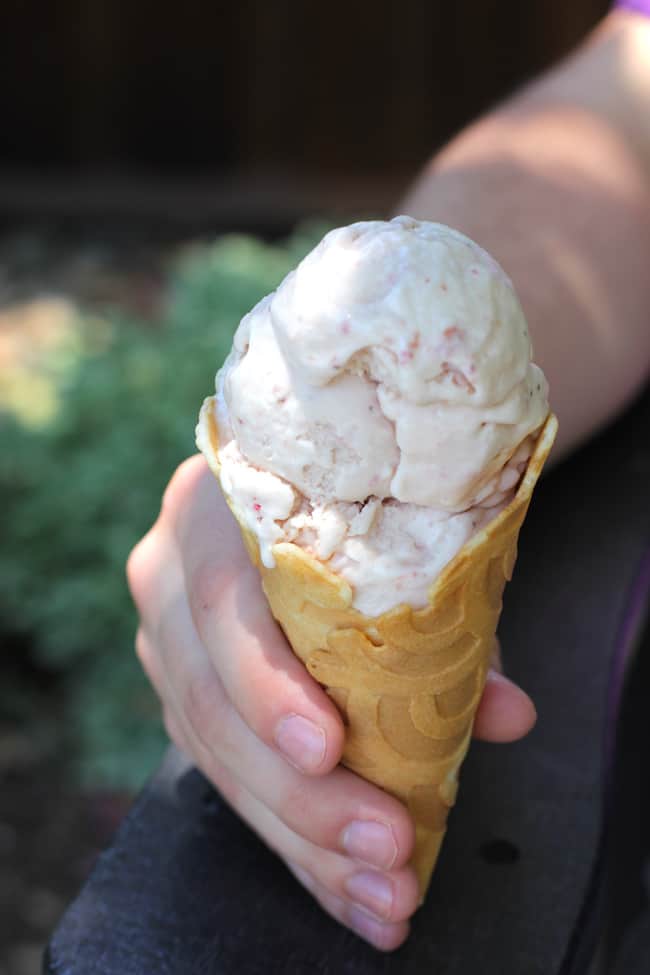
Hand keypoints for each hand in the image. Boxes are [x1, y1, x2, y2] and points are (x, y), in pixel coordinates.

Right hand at [127, 456, 535, 951]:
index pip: (223, 600)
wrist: (303, 501)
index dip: (266, 682)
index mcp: (217, 508)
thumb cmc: (361, 517)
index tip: (329, 749)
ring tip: (379, 888)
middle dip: (298, 793)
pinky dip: (290, 838)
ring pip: (211, 754)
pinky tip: (343, 884)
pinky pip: (222, 777)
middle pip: (210, 698)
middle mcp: (171, 574)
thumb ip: (449, 628)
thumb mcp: (408, 551)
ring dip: (300, 835)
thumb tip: (505, 714)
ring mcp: (167, 638)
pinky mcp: (181, 694)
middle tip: (385, 843)